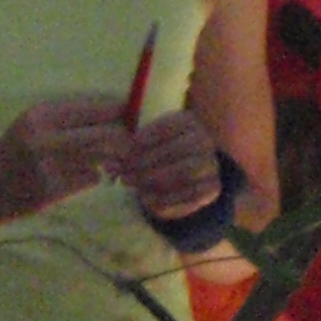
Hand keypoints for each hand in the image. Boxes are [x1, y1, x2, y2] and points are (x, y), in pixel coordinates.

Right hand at [0, 94, 135, 216]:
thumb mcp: (34, 122)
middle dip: (122, 138)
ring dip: (108, 158)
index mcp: (42, 115)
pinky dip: (92, 176)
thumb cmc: (16, 149)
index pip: (96, 109)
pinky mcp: (54, 191)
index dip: (119, 112)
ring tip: (101, 157)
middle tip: (125, 141)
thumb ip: (70, 116)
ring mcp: (50, 167)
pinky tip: (76, 175)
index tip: (128, 115)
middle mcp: (46, 139)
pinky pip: (92, 179)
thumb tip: (118, 110)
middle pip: (106, 135)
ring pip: (102, 158)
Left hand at [120, 106, 221, 223]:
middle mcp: (204, 140)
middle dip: (145, 163)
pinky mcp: (212, 188)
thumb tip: (108, 165)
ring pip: (181, 173)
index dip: (146, 138)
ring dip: (152, 180)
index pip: (167, 127)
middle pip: (173, 151)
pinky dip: (165, 198)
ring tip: (130, 184)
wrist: (192, 170)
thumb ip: (130, 149)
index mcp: (188, 121)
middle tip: (123, 173)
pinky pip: (188, 195)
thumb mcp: (148, 142)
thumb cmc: (161, 150)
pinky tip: (145, 199)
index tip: (129, 148)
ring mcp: (211, 164)